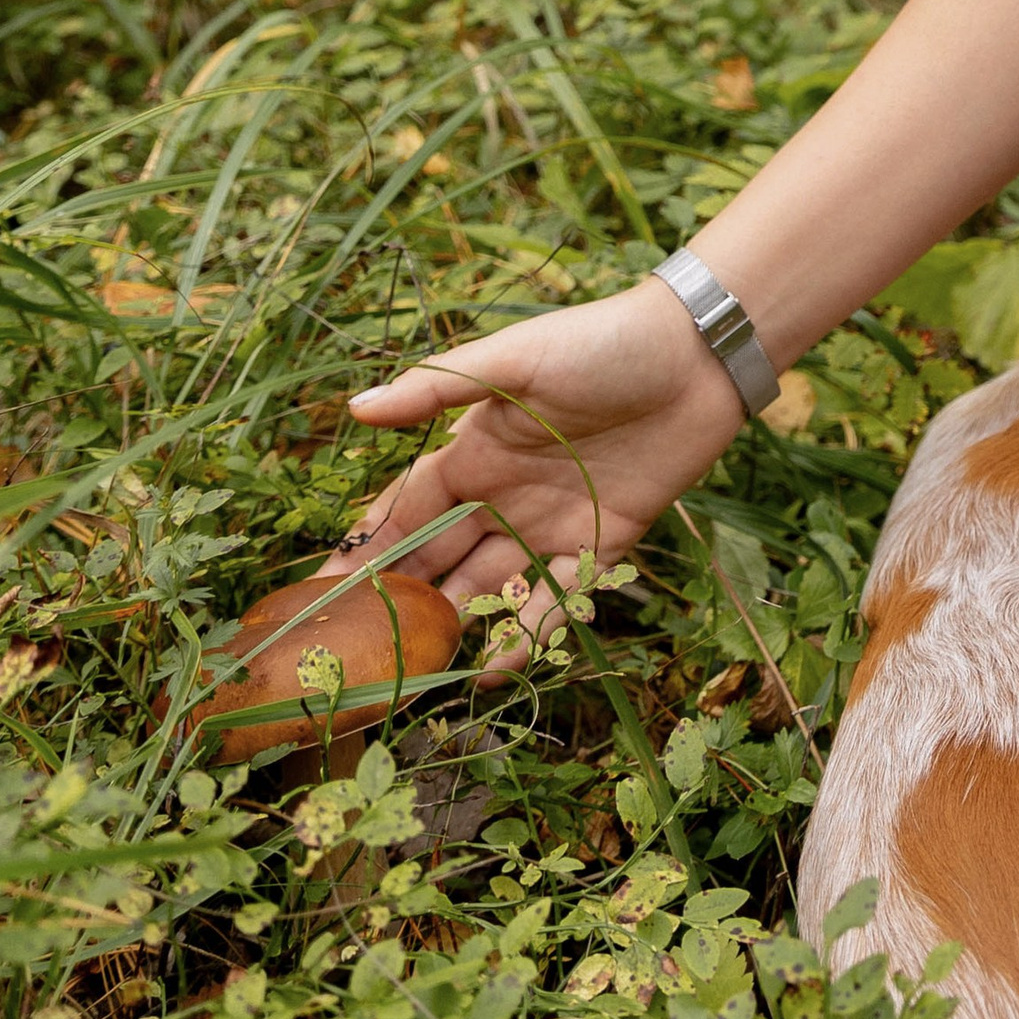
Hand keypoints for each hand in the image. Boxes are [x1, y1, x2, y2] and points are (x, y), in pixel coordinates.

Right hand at [328, 276, 746, 660]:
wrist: (698, 356)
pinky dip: (525, 635)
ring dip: (455, 625)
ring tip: (415, 675)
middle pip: (439, 558)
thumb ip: (438, 388)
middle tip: (356, 652)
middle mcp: (505, 493)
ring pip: (489, 586)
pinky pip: (556, 599)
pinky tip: (491, 671)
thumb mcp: (515, 357)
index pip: (405, 510)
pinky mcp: (603, 541)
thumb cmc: (602, 343)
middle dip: (401, 602)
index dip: (366, 549)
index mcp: (475, 449)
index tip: (321, 594)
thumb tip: (355, 407)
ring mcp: (551, 521)